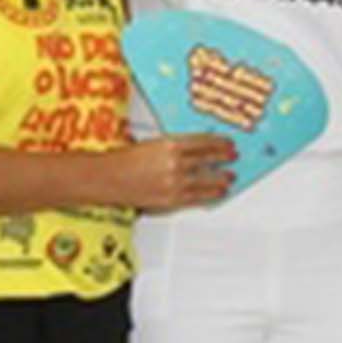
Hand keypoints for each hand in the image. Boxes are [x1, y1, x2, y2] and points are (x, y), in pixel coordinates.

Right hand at [104, 135, 236, 212]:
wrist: (107, 178)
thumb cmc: (124, 160)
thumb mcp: (152, 143)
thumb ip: (174, 146)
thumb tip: (195, 149)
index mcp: (170, 144)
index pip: (204, 142)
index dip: (220, 143)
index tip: (228, 143)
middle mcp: (175, 163)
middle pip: (209, 160)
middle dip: (224, 159)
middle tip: (234, 157)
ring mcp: (174, 183)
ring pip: (207, 181)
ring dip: (221, 179)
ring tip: (230, 178)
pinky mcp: (171, 200)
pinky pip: (197, 198)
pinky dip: (211, 195)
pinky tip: (218, 194)